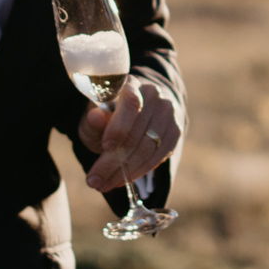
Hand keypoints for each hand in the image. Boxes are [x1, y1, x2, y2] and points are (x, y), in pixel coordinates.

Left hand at [80, 75, 184, 192]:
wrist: (136, 111)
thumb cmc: (108, 114)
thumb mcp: (94, 114)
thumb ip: (92, 119)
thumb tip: (94, 117)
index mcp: (131, 84)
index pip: (131, 104)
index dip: (119, 127)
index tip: (105, 146)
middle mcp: (154, 95)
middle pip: (137, 133)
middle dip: (112, 162)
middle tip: (93, 181)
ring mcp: (168, 113)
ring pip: (148, 148)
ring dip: (124, 172)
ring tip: (103, 184)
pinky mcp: (175, 131)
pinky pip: (158, 156)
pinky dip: (139, 171)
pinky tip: (122, 180)